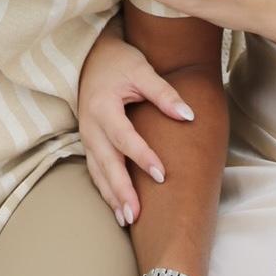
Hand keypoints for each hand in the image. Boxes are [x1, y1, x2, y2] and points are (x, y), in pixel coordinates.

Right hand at [79, 26, 195, 225]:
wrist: (89, 56)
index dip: (142, 156)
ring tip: (127, 219)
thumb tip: (188, 116)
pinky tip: (117, 208)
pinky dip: (105, 190)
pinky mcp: (88, 142)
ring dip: (111, 196)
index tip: (161, 175)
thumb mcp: (141, 70)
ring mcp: (86, 136)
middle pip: (106, 162)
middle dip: (121, 190)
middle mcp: (90, 125)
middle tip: (137, 214)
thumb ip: (163, 93)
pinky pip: (94, 170)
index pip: (124, 137)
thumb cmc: (118, 62)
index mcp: (102, 106)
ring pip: (97, 172)